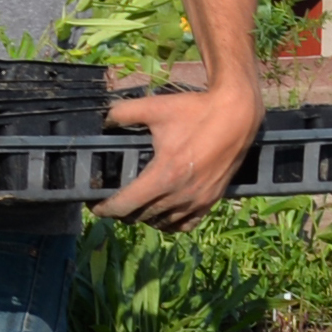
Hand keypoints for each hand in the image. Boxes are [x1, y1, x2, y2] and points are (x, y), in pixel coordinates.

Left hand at [103, 80, 264, 230]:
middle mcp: (180, 194)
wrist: (237, 116)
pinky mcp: (212, 200)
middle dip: (122, 213)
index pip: (127, 205)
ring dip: (145, 219)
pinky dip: (170, 224)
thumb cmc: (194, 111)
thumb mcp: (154, 107)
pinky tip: (162, 215)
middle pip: (142, 216)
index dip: (106, 209)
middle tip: (110, 203)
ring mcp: (198, 200)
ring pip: (163, 223)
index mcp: (164, 175)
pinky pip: (186, 224)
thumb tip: (104, 120)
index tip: (94, 207)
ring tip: (133, 208)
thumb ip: (122, 113)